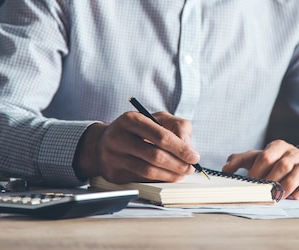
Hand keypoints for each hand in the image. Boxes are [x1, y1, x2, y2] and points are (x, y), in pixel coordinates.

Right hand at [74, 111, 199, 183]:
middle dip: (177, 164)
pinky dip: (157, 180)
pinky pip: (140, 180)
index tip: (194, 157)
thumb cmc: (138, 130)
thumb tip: (188, 148)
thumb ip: (177, 127)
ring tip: (181, 174)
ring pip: (148, 171)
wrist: (104, 143)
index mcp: (131, 120)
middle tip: (190, 168)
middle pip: (155, 155)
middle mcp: (118, 137)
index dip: (180, 148)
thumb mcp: (158, 119)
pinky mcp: (113, 174)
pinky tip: (167, 177)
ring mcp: (113, 157)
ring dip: (170, 175)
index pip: (161, 136)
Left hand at [221, 140, 298, 199]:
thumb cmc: (277, 163)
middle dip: (272, 180)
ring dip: (287, 185)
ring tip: (279, 196)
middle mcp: (293, 153)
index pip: (266, 156)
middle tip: (263, 192)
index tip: (249, 183)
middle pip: (282, 165)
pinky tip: (296, 197)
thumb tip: (225, 169)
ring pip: (298, 172)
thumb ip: (241, 160)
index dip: (257, 171)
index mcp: (278, 147)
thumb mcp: (259, 158)